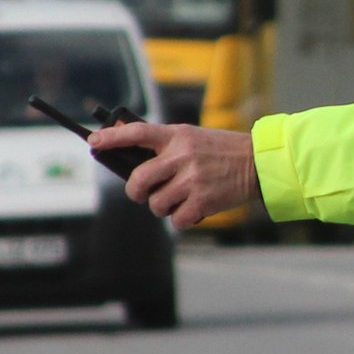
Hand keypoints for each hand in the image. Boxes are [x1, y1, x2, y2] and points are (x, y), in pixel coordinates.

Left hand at [91, 122, 257, 228]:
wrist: (259, 163)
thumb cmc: (224, 151)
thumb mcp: (194, 137)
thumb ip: (166, 144)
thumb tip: (131, 152)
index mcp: (178, 135)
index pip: (137, 133)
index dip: (112, 138)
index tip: (94, 142)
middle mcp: (182, 155)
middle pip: (138, 180)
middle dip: (136, 191)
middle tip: (143, 192)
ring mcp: (192, 179)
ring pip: (155, 203)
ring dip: (163, 206)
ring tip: (180, 198)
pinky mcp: (202, 200)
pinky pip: (176, 219)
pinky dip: (182, 219)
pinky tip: (195, 208)